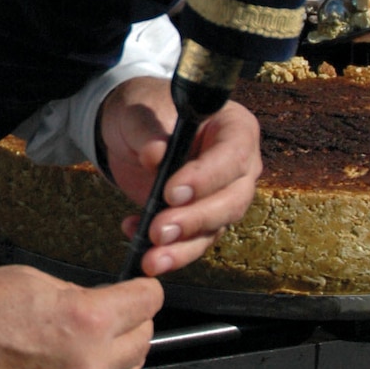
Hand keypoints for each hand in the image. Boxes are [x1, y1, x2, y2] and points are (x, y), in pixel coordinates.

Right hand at [0, 263, 161, 368]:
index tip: (141, 288)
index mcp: (90, 320)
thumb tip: (98, 306)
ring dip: (122, 360)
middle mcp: (91, 365)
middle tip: (114, 312)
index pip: (146, 302)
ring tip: (104, 347)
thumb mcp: (34, 279)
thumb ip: (78, 295)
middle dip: (133, 321)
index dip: (144, 290)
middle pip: (141, 340)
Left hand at [98, 79, 261, 275]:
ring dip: (182, 248)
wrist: (131, 132)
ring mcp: (223, 195)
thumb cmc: (144, 110)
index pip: (232, 156)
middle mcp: (238, 166)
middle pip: (232, 200)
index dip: (206, 178)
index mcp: (234, 128)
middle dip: (195, 220)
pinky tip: (138, 245)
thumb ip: (148, 131)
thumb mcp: (139, 111)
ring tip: (151, 259)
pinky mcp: (203, 220)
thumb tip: (155, 156)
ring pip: (214, 229)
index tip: (172, 192)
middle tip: (159, 231)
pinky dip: (168, 250)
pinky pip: (193, 242)